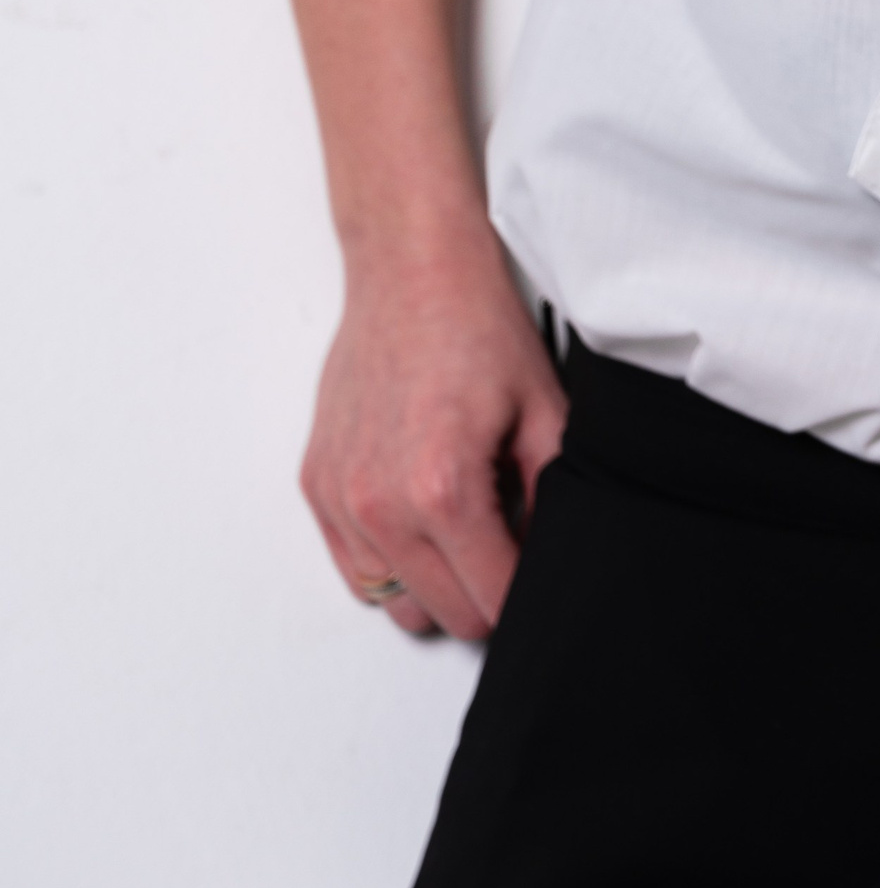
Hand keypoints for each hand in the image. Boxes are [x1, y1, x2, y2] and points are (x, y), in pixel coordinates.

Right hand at [301, 227, 568, 639]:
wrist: (411, 272)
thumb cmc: (474, 327)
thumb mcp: (546, 413)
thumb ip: (554, 499)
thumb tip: (553, 555)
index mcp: (444, 492)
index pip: (493, 603)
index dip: (527, 590)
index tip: (537, 565)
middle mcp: (381, 506)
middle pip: (446, 616)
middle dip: (486, 591)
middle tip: (509, 538)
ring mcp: (341, 500)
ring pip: (396, 602)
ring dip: (436, 582)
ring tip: (464, 523)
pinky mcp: (317, 486)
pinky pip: (355, 569)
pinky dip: (391, 558)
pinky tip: (420, 512)